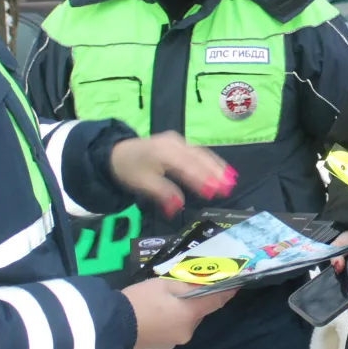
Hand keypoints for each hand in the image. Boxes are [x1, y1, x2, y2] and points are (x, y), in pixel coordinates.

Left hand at [109, 132, 233, 217]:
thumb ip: (162, 194)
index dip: (201, 179)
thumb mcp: (142, 184)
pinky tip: (222, 170)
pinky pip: (199, 152)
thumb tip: (178, 207)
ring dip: (217, 167)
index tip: (213, 192)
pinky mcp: (180, 143)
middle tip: (229, 187)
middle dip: (215, 172)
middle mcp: (174, 144)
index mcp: (163, 153)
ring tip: (231, 180)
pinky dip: (211, 161)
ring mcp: (178, 141)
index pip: (186, 167)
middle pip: (198, 158)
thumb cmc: (130, 169)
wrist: (116, 153)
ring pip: (201, 154)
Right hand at [121, 278, 236, 348]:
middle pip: (200, 311)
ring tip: (164, 299)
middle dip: (195, 299)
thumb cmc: (140, 300)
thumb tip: (207, 283)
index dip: (228, 291)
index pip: (217, 301)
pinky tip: (156, 312)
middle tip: (184, 286)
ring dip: (182, 310)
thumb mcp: (165, 284)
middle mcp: (189, 330)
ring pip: (186, 320)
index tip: (236, 283)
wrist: (112, 327)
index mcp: (191, 314)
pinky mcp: (164, 346)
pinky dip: (171, 319)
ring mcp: (176, 341)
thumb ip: (188, 284)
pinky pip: (174, 328)